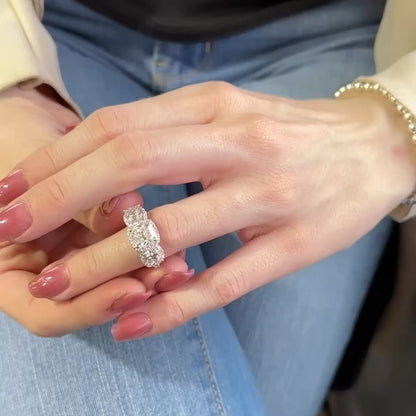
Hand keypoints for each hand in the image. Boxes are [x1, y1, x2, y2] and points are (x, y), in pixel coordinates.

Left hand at [1, 82, 414, 339]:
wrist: (374, 146)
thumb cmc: (291, 131)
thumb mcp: (228, 112)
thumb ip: (170, 133)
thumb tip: (102, 163)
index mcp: (214, 107)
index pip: (116, 128)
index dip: (56, 160)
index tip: (13, 190)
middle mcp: (237, 143)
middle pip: (129, 165)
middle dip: (57, 200)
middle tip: (8, 230)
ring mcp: (267, 196)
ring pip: (169, 231)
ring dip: (104, 262)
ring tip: (56, 286)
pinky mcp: (293, 244)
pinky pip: (222, 281)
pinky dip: (172, 305)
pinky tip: (133, 322)